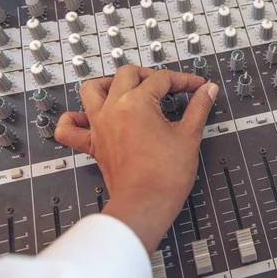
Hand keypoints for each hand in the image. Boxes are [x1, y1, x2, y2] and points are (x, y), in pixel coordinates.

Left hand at [55, 65, 218, 253]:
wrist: (146, 204)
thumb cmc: (165, 175)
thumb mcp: (189, 135)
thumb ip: (199, 107)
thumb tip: (208, 90)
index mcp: (137, 102)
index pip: (162, 79)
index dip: (184, 80)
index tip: (197, 87)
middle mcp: (113, 108)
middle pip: (127, 74)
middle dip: (150, 75)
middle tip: (168, 87)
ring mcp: (99, 125)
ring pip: (92, 89)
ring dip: (109, 84)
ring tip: (127, 89)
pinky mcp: (93, 144)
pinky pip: (69, 129)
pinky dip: (73, 119)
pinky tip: (85, 117)